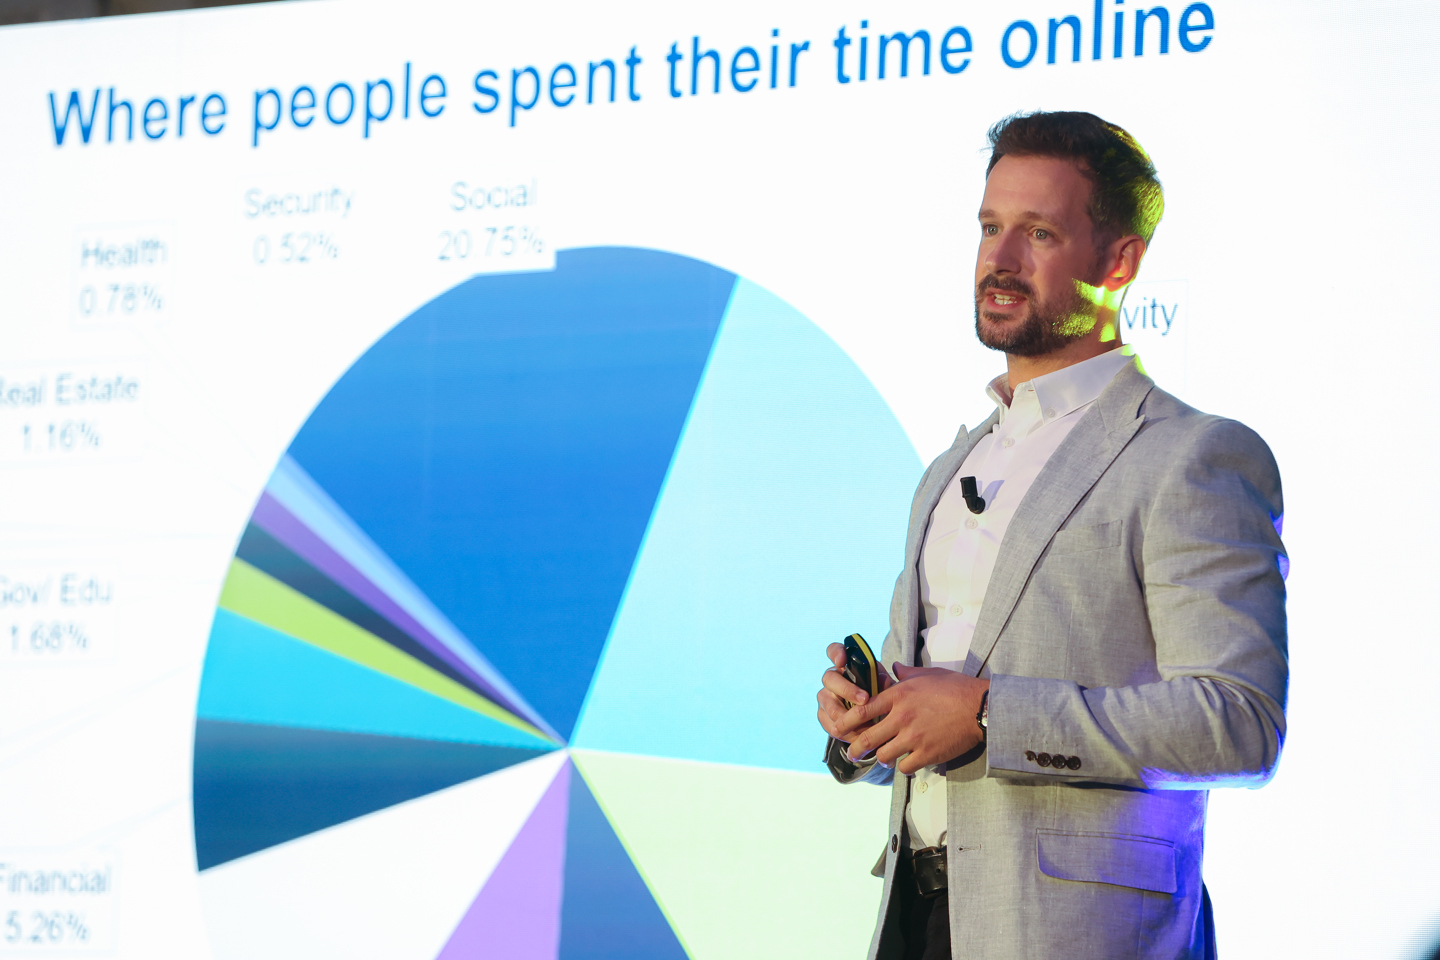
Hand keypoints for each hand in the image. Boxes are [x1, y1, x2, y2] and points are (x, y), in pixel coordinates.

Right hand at [816, 642, 892, 743]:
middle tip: (865, 700)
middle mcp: (832, 678)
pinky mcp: (822, 715)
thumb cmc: (880, 695)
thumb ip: (885, 683)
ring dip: (848, 716)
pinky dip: (845, 732)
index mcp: (846, 665)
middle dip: (847, 690)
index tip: (842, 660)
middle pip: (830, 679)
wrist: (874, 717)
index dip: (835, 653)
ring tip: (867, 724)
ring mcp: (824, 697)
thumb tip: (884, 680)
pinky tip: (859, 737)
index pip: (834, 650)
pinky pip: (830, 724)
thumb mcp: (885, 687)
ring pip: (829, 705)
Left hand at [844, 664, 989, 775]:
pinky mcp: (927, 753)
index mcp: (899, 696)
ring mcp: (914, 737)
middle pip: (867, 737)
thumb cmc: (955, 688)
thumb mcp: (927, 674)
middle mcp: (902, 717)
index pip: (863, 709)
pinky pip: (905, 767)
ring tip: (883, 758)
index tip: (839, 727)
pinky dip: (903, 767)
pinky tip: (906, 764)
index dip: (847, 720)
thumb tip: (893, 668)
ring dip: (882, 757)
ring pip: (884, 755)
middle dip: (855, 748)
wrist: (979, 707)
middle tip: (851, 753)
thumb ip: (906, 673)